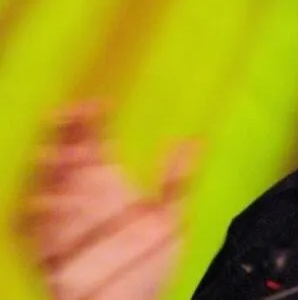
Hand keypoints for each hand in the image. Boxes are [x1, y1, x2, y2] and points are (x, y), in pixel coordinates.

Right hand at [21, 102, 193, 299]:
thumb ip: (177, 180)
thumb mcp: (170, 219)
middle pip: (64, 161)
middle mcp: (81, 201)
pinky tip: (47, 202)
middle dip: (62, 140)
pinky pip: (33, 233)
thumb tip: (192, 142)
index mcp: (106, 185)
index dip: (90, 121)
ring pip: (44, 191)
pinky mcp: (50, 255)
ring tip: (56, 155)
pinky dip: (36, 217)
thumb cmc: (147, 264)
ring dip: (47, 173)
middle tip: (67, 120)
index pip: (92, 144)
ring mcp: (63, 227)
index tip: (98, 104)